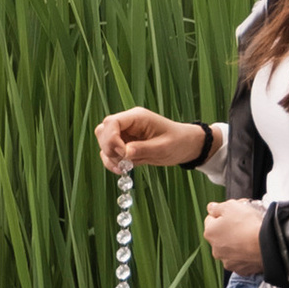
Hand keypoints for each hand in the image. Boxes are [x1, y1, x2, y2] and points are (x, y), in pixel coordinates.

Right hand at [96, 108, 212, 173]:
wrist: (185, 146)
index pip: (112, 122)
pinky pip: (110, 153)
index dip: (111, 138)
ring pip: (104, 142)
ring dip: (110, 157)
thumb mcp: (163, 147)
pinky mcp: (124, 145)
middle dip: (109, 148)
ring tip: (125, 167)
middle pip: (103, 131)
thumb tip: (125, 153)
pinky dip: (112, 162)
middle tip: (124, 162)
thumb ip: (143, 149)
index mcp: (136, 117)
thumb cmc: (178, 142)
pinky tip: (123, 169)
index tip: (122, 153)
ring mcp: (125, 134)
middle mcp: (128, 124)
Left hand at [204, 201, 264, 274]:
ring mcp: (228, 261)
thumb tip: (211, 208)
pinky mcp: (240, 270)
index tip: (232, 214)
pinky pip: (241, 260)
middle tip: (242, 224)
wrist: (267, 244)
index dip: (222, 214)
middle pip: (220, 236)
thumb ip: (217, 207)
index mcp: (210, 233)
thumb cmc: (248, 225)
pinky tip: (252, 247)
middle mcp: (215, 250)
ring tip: (249, 236)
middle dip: (229, 230)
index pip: (211, 220)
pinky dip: (245, 255)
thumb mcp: (231, 206)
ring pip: (230, 249)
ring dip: (236, 243)